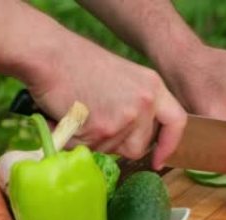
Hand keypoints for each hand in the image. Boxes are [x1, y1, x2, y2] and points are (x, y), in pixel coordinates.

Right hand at [25, 36, 185, 169]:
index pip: (177, 122)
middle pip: (138, 147)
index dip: (169, 144)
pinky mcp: (104, 129)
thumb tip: (138, 141)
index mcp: (153, 87)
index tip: (158, 159)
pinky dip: (75, 139)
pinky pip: (90, 149)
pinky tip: (68, 116)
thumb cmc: (78, 65)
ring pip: (112, 151)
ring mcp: (126, 117)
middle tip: (94, 120)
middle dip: (117, 144)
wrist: (49, 54)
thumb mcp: (124, 80)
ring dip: (93, 141)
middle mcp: (145, 102)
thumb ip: (138, 106)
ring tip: (80, 112)